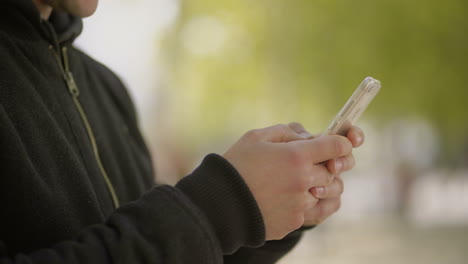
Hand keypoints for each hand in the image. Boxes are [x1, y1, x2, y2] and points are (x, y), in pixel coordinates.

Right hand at [223, 124, 352, 239]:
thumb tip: (307, 137)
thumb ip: (286, 132)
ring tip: (306, 181)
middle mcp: (303, 181)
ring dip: (322, 185)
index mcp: (296, 156)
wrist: (218, 204)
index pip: (336, 147)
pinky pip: (314, 212)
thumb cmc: (235, 166)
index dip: (342, 142)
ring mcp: (300, 205)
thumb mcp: (256, 137)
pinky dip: (309, 203)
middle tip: (314, 161)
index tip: (339, 143)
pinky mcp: (294, 222)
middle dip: (329, 163)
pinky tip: (296, 198)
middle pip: (334, 171)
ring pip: (328, 193)